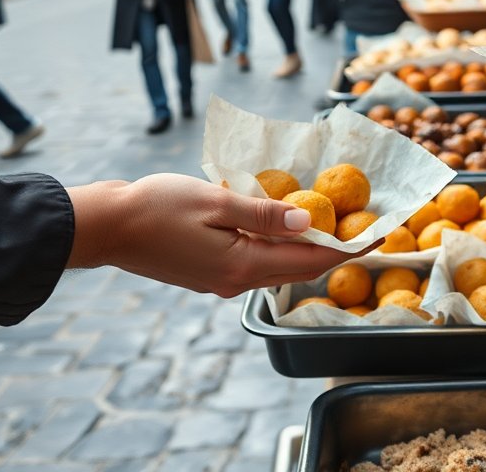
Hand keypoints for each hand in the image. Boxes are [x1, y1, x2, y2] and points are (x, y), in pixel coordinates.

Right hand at [66, 174, 371, 295]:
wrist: (106, 226)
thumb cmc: (156, 206)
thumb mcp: (215, 202)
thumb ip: (263, 214)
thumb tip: (309, 223)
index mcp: (243, 267)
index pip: (311, 260)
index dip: (347, 247)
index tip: (379, 234)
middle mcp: (236, 282)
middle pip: (299, 268)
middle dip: (333, 249)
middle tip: (364, 225)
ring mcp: (222, 282)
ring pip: (278, 265)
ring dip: (304, 246)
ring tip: (331, 220)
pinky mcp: (209, 273)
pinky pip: (256, 261)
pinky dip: (276, 245)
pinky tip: (282, 223)